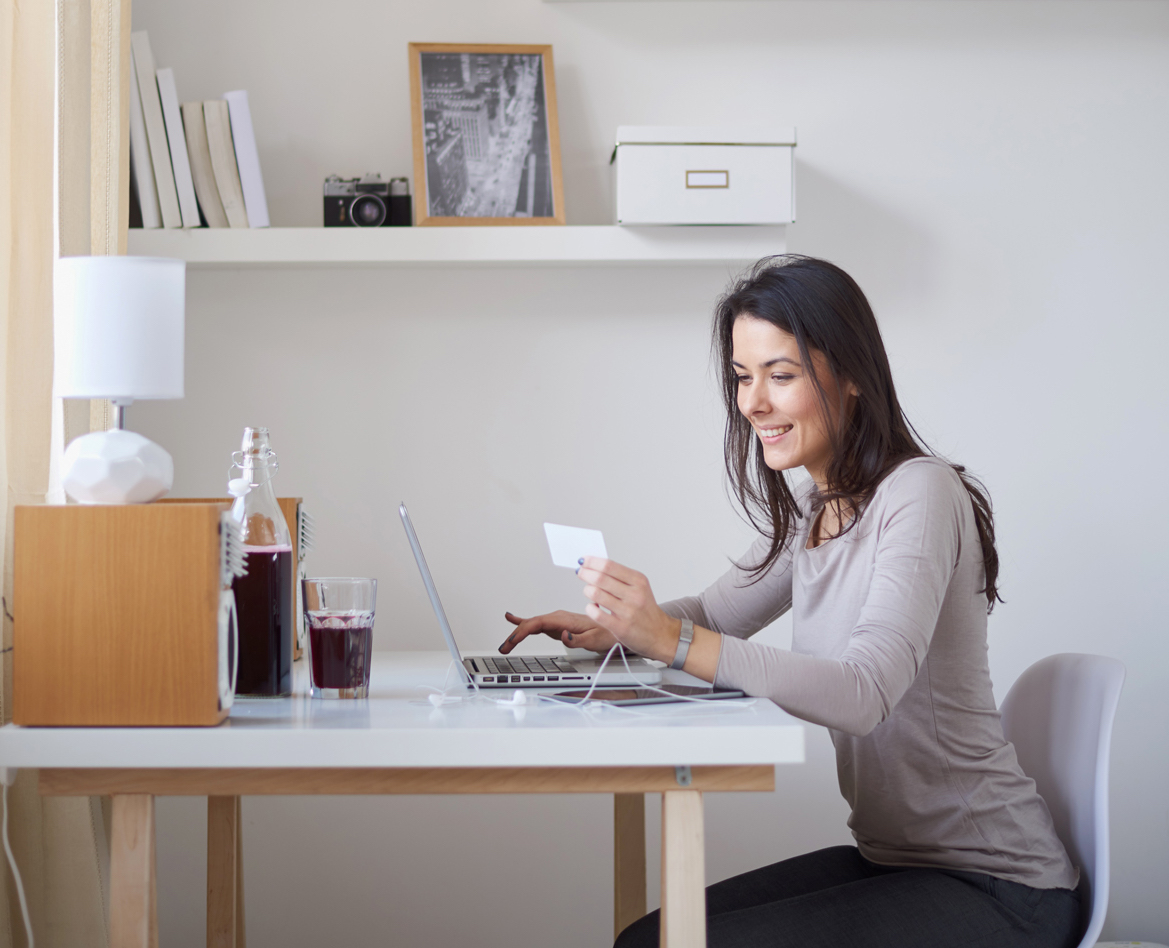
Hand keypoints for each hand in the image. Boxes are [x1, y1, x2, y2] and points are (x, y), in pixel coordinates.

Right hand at [498, 610, 617, 654]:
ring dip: (517, 632)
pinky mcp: (558, 625)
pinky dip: (524, 622)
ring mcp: (557, 621)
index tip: (512, 641)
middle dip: (515, 635)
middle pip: (531, 624)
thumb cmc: (608, 634)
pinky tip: (514, 619)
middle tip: (503, 648)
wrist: (616, 628)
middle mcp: (559, 618)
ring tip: (505, 642)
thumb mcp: (596, 640)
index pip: (538, 623)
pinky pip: (537, 623)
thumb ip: (578, 639)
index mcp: (565, 620)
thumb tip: (562, 636)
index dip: (522, 631)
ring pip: (532, 624)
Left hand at [576, 557, 679, 663]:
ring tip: (589, 591)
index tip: (583, 560)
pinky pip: (596, 614)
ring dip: (587, 590)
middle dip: (586, 573)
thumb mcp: (639, 587)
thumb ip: (619, 577)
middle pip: (601, 578)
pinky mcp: (620, 627)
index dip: (592, 561)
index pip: (610, 566)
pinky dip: (590, 608)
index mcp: (638, 581)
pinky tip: (592, 607)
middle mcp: (634, 595)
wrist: (660, 634)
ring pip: (596, 594)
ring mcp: (627, 612)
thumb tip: (594, 565)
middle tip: (581, 572)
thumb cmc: (645, 609)